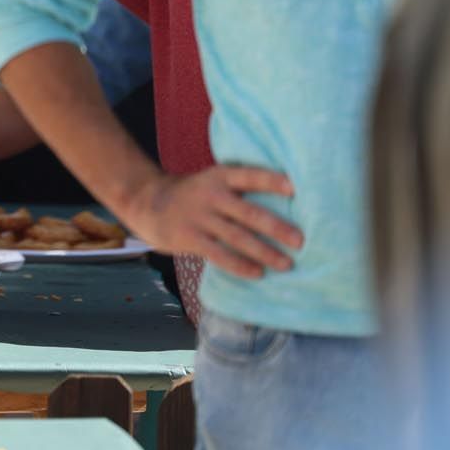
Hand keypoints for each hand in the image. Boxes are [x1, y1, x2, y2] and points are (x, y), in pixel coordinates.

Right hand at [127, 165, 302, 279]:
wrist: (148, 202)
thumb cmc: (194, 194)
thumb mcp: (213, 180)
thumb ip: (239, 190)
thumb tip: (285, 208)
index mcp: (220, 176)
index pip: (250, 176)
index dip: (272, 181)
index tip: (295, 189)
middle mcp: (211, 195)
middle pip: (248, 213)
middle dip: (276, 228)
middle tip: (301, 242)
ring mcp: (199, 217)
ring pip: (237, 237)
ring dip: (264, 252)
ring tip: (286, 264)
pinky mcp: (190, 238)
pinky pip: (219, 254)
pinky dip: (240, 265)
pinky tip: (258, 273)